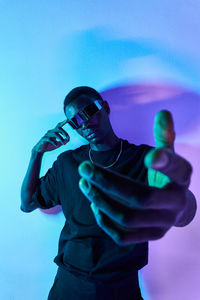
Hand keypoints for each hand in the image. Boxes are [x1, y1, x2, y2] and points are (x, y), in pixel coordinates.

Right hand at [32, 120, 69, 152]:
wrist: (40, 150)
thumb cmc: (49, 146)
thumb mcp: (58, 144)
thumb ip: (63, 141)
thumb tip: (68, 139)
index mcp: (54, 132)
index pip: (59, 126)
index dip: (63, 122)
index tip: (68, 119)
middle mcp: (50, 132)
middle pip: (58, 128)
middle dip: (64, 132)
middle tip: (68, 138)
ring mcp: (46, 135)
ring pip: (55, 134)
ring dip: (61, 138)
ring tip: (64, 143)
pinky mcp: (43, 139)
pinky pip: (49, 139)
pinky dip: (54, 142)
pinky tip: (56, 145)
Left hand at [78, 110, 193, 245]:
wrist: (177, 207)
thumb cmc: (167, 177)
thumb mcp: (169, 155)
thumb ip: (164, 136)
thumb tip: (163, 112)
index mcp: (182, 178)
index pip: (178, 170)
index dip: (165, 163)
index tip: (149, 156)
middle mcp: (176, 203)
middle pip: (140, 197)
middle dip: (107, 183)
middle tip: (84, 168)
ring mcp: (164, 223)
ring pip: (128, 218)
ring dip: (101, 201)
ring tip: (84, 184)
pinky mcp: (152, 236)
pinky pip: (124, 236)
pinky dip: (105, 221)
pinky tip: (94, 205)